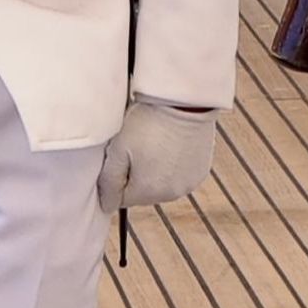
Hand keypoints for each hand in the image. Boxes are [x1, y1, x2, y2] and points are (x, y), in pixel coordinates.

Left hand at [95, 99, 219, 210]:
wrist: (182, 102)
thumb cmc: (147, 122)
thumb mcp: (117, 149)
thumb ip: (108, 182)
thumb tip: (106, 205)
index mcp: (148, 191)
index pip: (121, 199)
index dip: (116, 178)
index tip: (120, 155)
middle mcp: (171, 194)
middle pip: (142, 194)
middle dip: (136, 175)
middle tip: (137, 146)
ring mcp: (188, 184)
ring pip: (161, 186)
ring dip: (155, 172)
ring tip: (155, 144)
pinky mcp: (200, 172)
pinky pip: (179, 176)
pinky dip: (173, 166)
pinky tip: (171, 145)